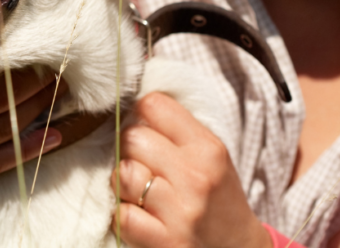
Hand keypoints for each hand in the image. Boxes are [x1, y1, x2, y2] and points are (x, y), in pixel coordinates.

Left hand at [111, 92, 271, 247]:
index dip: (141, 113)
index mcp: (207, 148)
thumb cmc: (218, 198)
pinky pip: (122, 215)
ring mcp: (180, 212)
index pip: (154, 105)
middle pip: (132, 138)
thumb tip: (135, 106)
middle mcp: (195, 177)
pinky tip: (138, 215)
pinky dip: (122, 215)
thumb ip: (177, 129)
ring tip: (138, 190)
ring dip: (123, 182)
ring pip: (124, 173)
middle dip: (129, 149)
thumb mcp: (211, 155)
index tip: (145, 127)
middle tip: (142, 162)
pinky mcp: (165, 241)